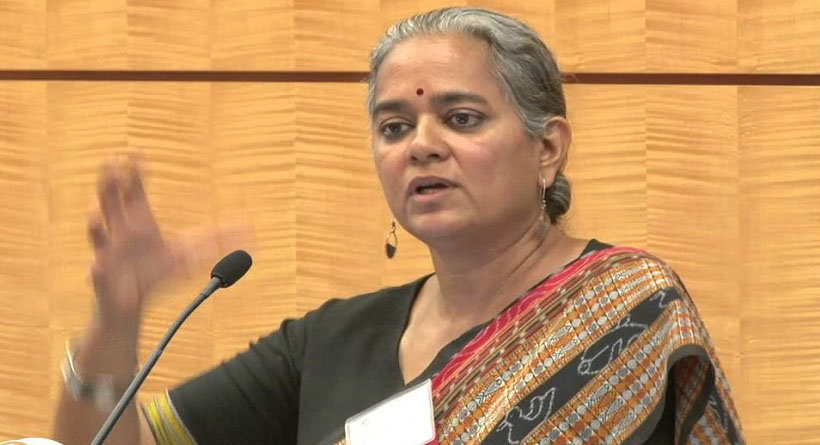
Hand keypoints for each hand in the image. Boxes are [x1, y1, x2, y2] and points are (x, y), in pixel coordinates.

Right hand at [88, 158, 246, 330]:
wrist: (132, 303)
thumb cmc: (156, 271)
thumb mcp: (190, 254)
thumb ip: (217, 238)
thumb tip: (249, 229)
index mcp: (140, 221)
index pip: (134, 191)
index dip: (134, 173)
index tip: (136, 154)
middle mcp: (121, 232)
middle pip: (111, 203)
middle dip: (109, 186)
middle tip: (109, 166)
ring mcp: (109, 253)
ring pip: (98, 235)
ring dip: (95, 225)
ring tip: (95, 214)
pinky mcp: (103, 278)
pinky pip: (97, 273)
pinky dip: (96, 270)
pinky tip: (96, 266)